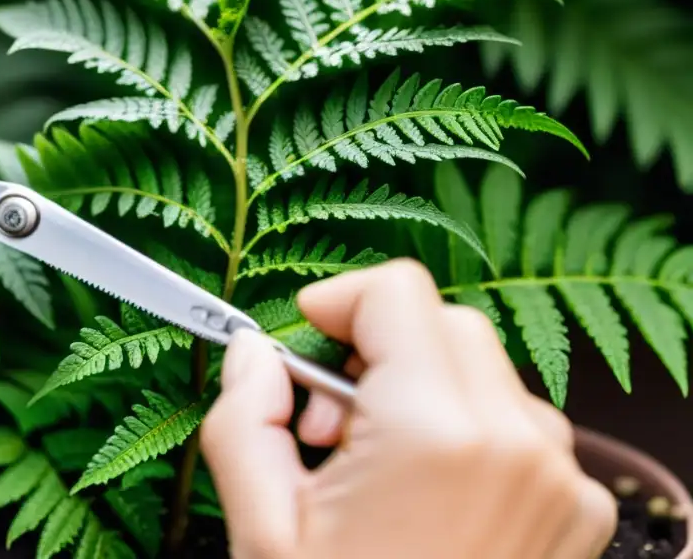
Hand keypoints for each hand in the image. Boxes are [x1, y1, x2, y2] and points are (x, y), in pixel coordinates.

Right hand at [201, 259, 617, 558]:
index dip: (339, 301)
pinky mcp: (576, 511)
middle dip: (378, 349)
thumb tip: (253, 353)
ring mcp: (559, 478)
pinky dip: (468, 431)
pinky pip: (518, 426)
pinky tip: (426, 495)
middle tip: (329, 416)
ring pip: (483, 371)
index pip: (397, 291)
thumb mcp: (265, 529)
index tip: (306, 331)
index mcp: (435, 431)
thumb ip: (244, 417)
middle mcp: (516, 442)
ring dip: (423, 389)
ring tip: (375, 465)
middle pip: (442, 323)